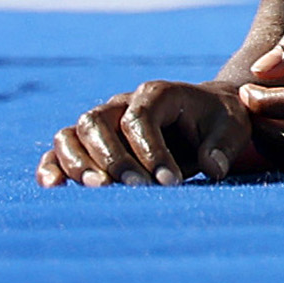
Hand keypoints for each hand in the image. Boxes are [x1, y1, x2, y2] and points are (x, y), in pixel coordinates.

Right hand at [37, 79, 261, 186]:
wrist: (206, 118)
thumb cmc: (219, 123)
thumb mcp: (232, 129)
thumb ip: (222, 146)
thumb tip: (212, 168)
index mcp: (157, 93)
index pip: (140, 117)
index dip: (150, 151)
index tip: (170, 182)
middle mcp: (120, 103)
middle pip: (96, 123)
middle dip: (113, 159)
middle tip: (136, 188)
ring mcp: (101, 122)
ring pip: (70, 135)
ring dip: (77, 163)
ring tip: (99, 189)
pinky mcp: (87, 144)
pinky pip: (58, 151)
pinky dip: (51, 167)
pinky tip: (53, 187)